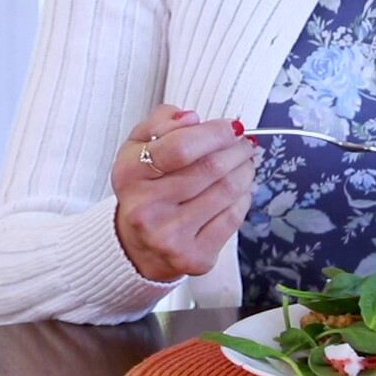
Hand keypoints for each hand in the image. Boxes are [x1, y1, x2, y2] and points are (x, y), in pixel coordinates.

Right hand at [112, 103, 254, 280]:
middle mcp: (145, 207)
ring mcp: (169, 235)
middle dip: (236, 150)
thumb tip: (192, 118)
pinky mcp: (192, 256)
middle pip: (210, 169)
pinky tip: (241, 190)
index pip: (180, 147)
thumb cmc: (143, 188)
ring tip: (245, 162)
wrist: (135, 244)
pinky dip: (244, 198)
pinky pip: (232, 218)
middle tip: (244, 143)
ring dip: (245, 171)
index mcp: (130, 174)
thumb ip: (161, 122)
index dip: (214, 133)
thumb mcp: (138, 147)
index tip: (232, 127)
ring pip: (227, 192)